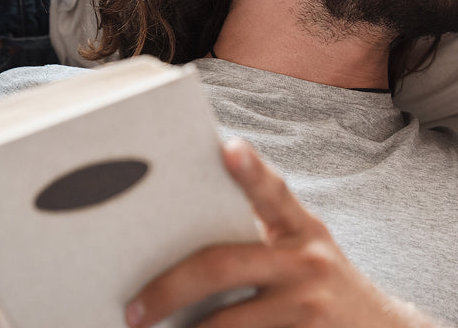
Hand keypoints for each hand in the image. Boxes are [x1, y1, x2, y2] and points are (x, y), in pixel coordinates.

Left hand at [124, 139, 439, 327]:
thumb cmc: (322, 285)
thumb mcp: (304, 250)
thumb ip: (262, 234)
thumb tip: (185, 234)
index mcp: (301, 226)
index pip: (273, 190)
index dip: (250, 170)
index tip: (228, 147)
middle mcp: (307, 260)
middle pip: (223, 266)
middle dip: (169, 288)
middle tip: (135, 309)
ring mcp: (308, 302)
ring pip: (225, 321)